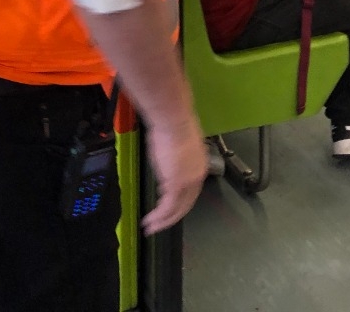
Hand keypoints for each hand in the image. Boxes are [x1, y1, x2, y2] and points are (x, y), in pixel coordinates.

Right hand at [141, 117, 206, 234]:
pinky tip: (150, 221)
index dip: (179, 202)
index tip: (167, 208)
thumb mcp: (175, 144)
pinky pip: (167, 207)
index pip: (190, 191)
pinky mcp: (176, 185)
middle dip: (171, 217)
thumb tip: (166, 162)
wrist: (172, 121)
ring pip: (176, 209)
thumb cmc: (171, 126)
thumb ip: (173, 158)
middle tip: (159, 225)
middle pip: (185, 204)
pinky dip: (158, 217)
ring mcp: (188, 182)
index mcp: (199, 166)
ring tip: (151, 227)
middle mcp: (196, 176)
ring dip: (162, 220)